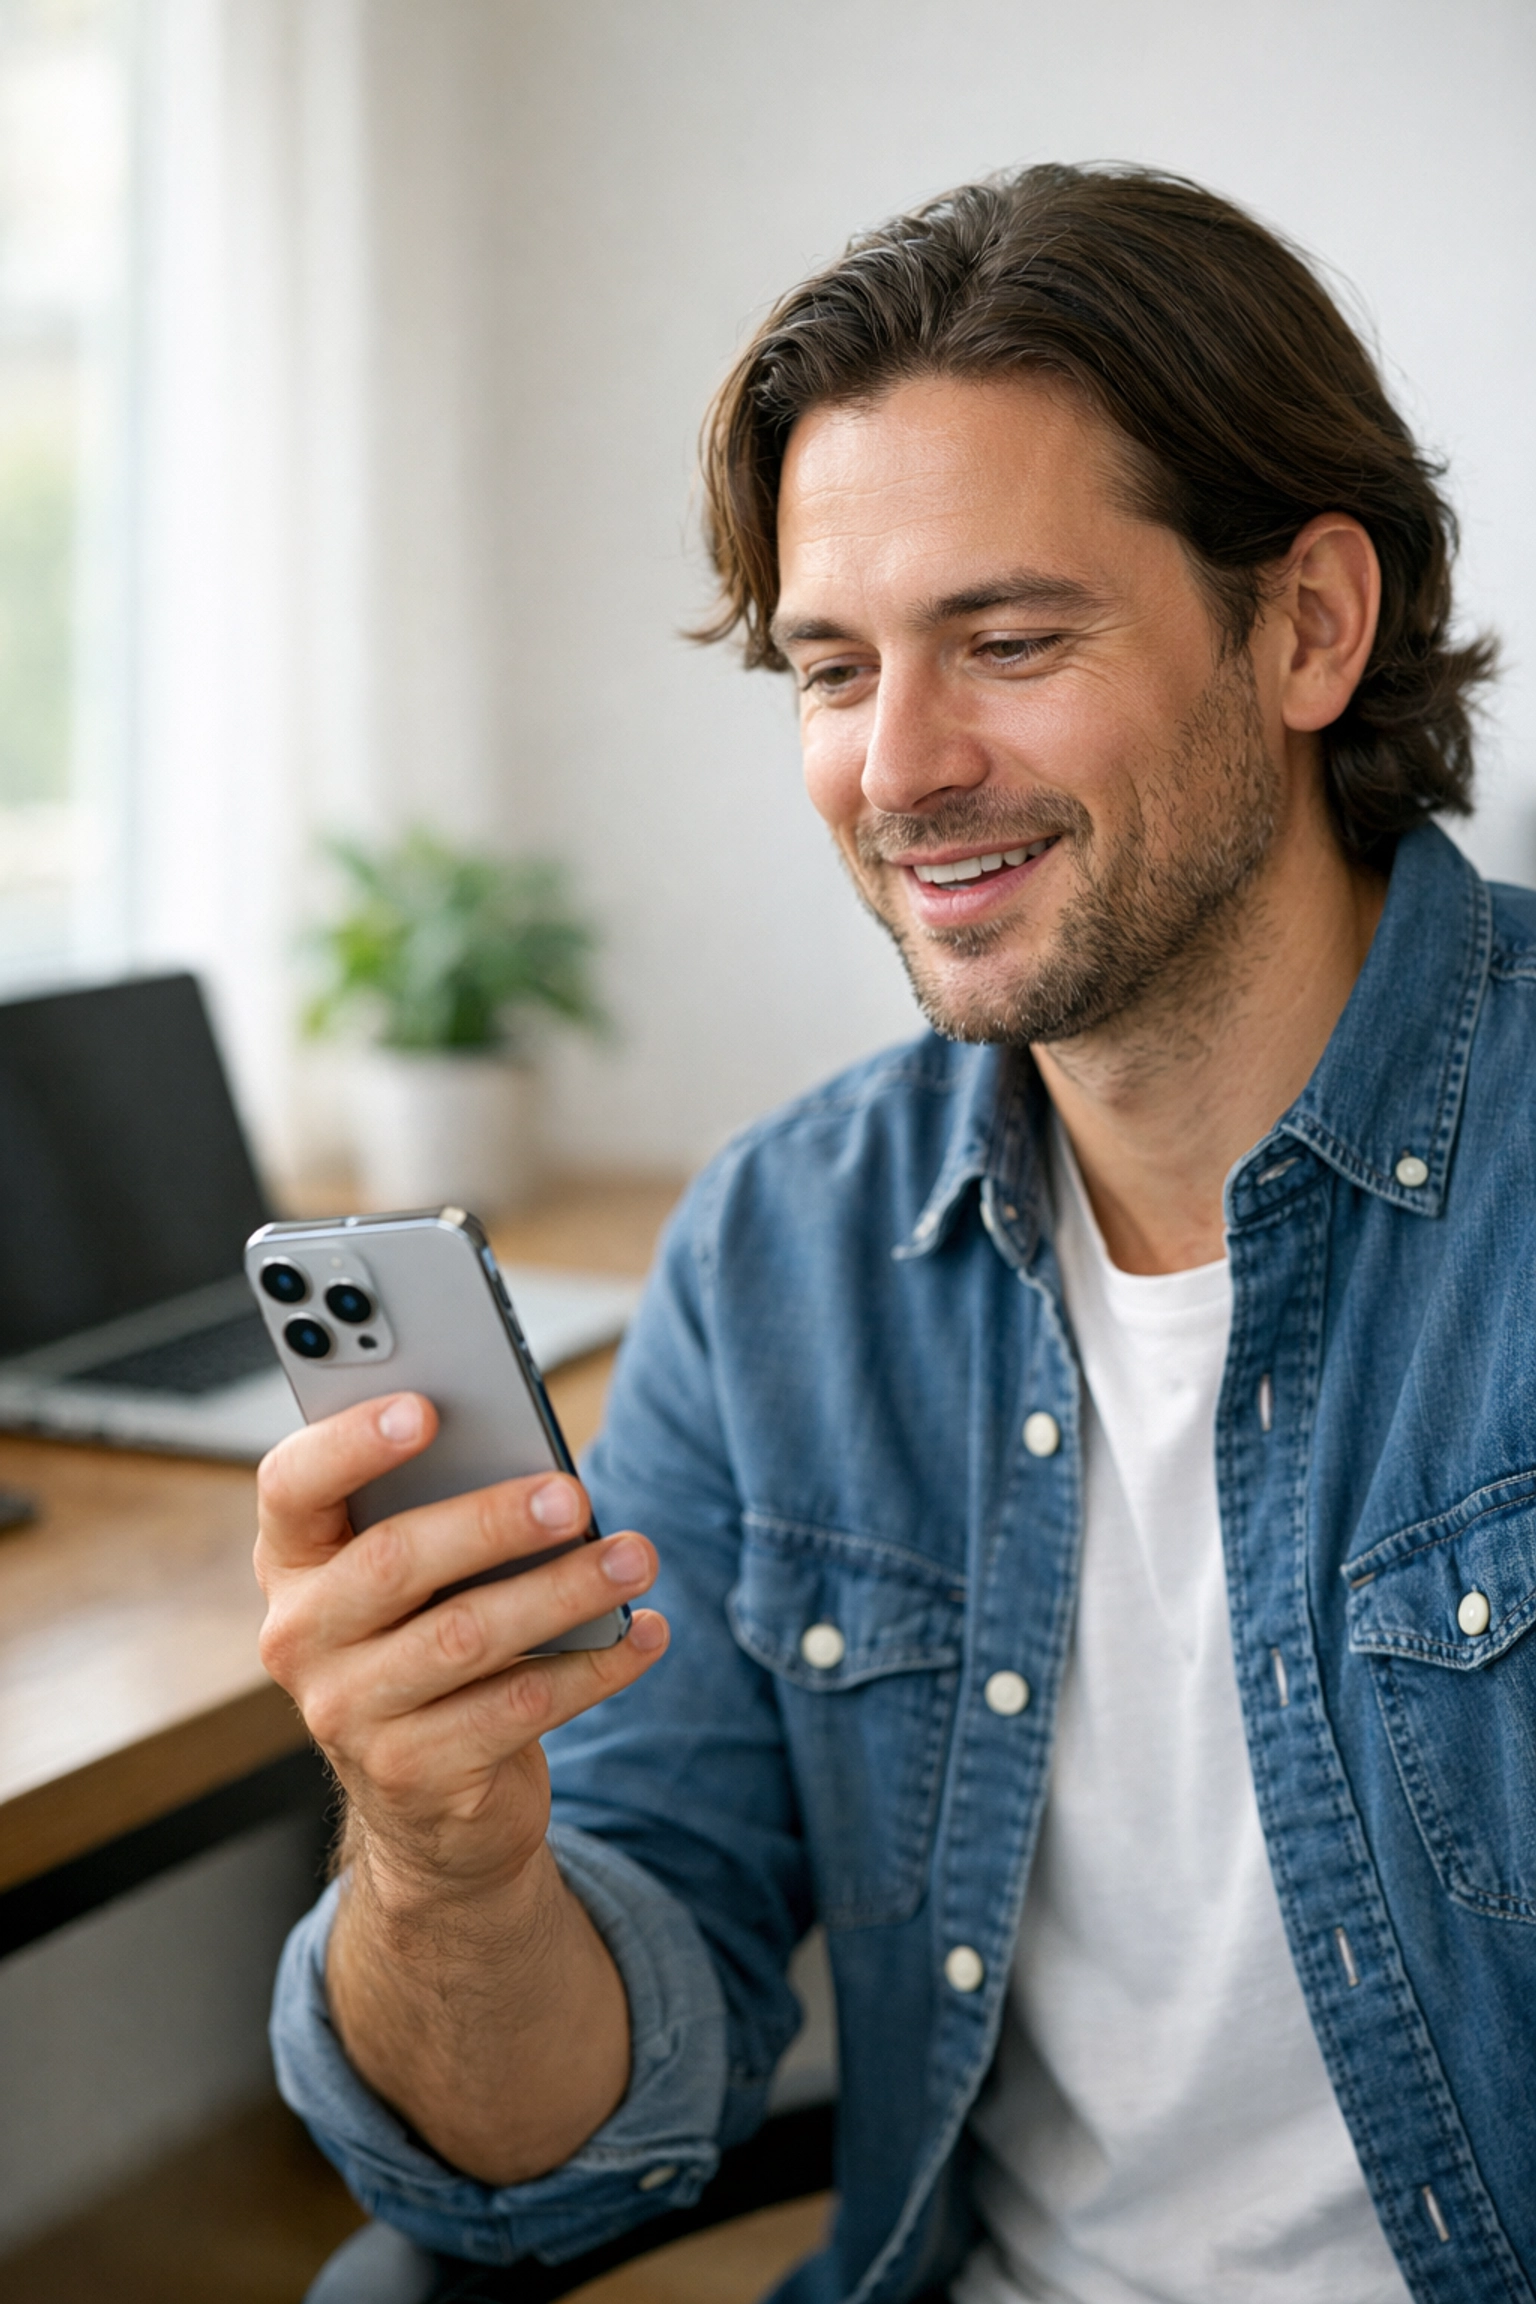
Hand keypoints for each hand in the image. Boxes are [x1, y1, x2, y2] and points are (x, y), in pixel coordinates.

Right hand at [254, 1392, 667, 1905]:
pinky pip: (518, 1708)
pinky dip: (594, 1666)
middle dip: (491, 1521)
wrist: (426, 1801)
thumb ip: (441, 1512)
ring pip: (465, 1638)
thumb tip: (537, 1469)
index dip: (350, 1444)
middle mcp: (302, 1636)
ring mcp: (349, 1713)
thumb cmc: (427, 1641)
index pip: (293, 1485)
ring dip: (563, 1591)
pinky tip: (643, 1632)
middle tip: (573, 1496)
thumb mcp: (413, 1578)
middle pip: (391, 1562)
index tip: (426, 1408)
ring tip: (635, 1558)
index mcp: (294, 1561)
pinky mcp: (416, 1774)